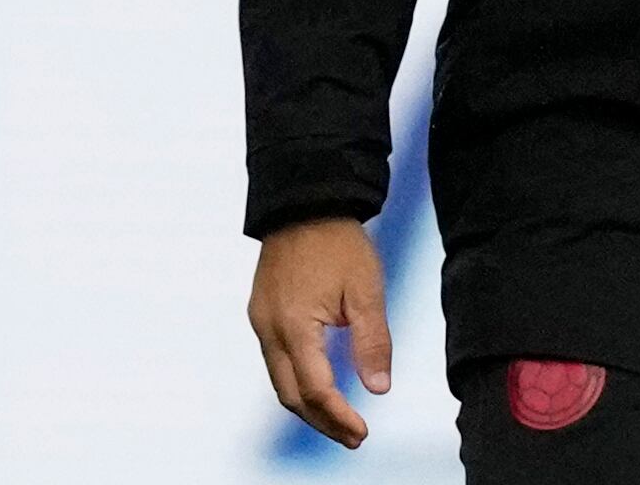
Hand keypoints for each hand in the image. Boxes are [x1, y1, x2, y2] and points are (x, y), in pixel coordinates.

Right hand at [249, 218, 390, 447]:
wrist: (305, 203)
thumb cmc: (338, 242)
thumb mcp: (366, 290)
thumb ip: (372, 341)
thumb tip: (378, 387)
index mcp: (293, 327)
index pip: (315, 390)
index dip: (338, 416)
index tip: (362, 432)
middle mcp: (269, 330)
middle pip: (290, 395)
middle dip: (321, 421)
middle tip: (352, 435)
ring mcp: (261, 323)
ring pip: (280, 381)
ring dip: (308, 405)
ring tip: (340, 419)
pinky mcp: (262, 314)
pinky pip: (276, 361)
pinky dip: (298, 381)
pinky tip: (320, 385)